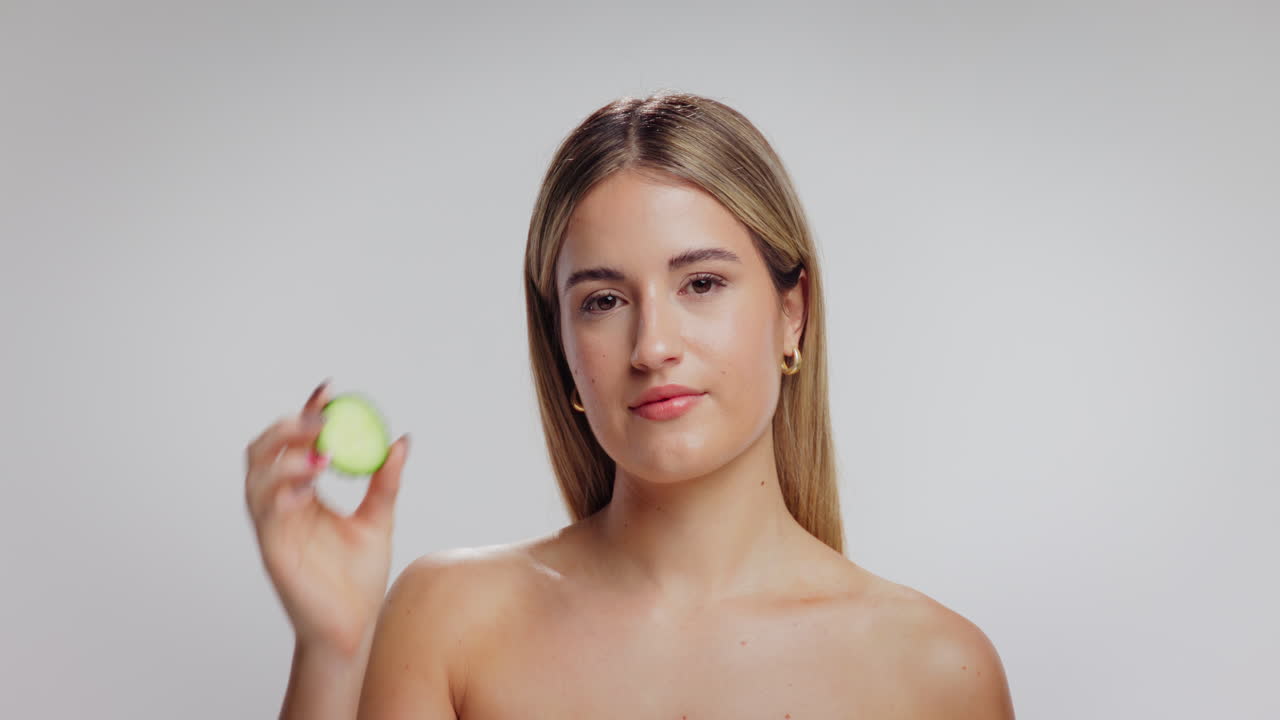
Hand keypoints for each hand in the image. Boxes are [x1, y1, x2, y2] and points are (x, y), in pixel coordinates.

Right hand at [244, 379, 409, 656]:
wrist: (353, 628)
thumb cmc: (358, 578)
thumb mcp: (378, 520)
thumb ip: (385, 482)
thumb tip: (401, 440)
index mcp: (303, 494)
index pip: (296, 443)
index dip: (306, 413)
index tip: (329, 389)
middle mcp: (282, 505)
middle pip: (263, 452)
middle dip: (288, 429)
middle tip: (320, 420)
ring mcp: (274, 528)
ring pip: (256, 479)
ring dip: (284, 459)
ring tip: (319, 455)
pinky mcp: (273, 552)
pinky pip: (266, 517)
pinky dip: (281, 495)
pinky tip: (307, 489)